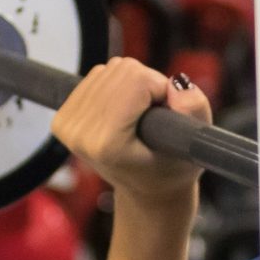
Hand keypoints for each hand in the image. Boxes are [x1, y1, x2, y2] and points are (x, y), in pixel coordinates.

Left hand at [50, 58, 210, 201]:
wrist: (146, 190)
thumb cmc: (172, 170)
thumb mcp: (197, 145)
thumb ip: (194, 110)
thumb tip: (175, 84)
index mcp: (109, 144)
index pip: (138, 80)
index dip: (161, 90)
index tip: (166, 116)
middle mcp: (82, 136)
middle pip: (123, 70)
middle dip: (147, 85)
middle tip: (154, 116)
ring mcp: (68, 127)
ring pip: (110, 69)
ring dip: (132, 85)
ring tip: (139, 116)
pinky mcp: (62, 120)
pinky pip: (97, 75)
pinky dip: (116, 86)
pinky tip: (122, 112)